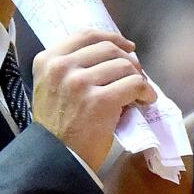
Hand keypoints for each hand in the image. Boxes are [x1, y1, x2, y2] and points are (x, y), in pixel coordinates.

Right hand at [31, 29, 156, 170]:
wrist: (55, 158)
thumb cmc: (57, 125)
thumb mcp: (52, 86)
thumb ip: (72, 67)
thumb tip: (114, 55)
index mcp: (48, 60)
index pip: (87, 35)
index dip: (112, 37)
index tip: (126, 47)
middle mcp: (61, 67)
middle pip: (108, 48)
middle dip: (128, 60)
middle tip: (135, 75)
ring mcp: (79, 83)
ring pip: (124, 65)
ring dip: (138, 78)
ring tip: (140, 92)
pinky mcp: (99, 101)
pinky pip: (134, 84)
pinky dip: (145, 92)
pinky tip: (145, 100)